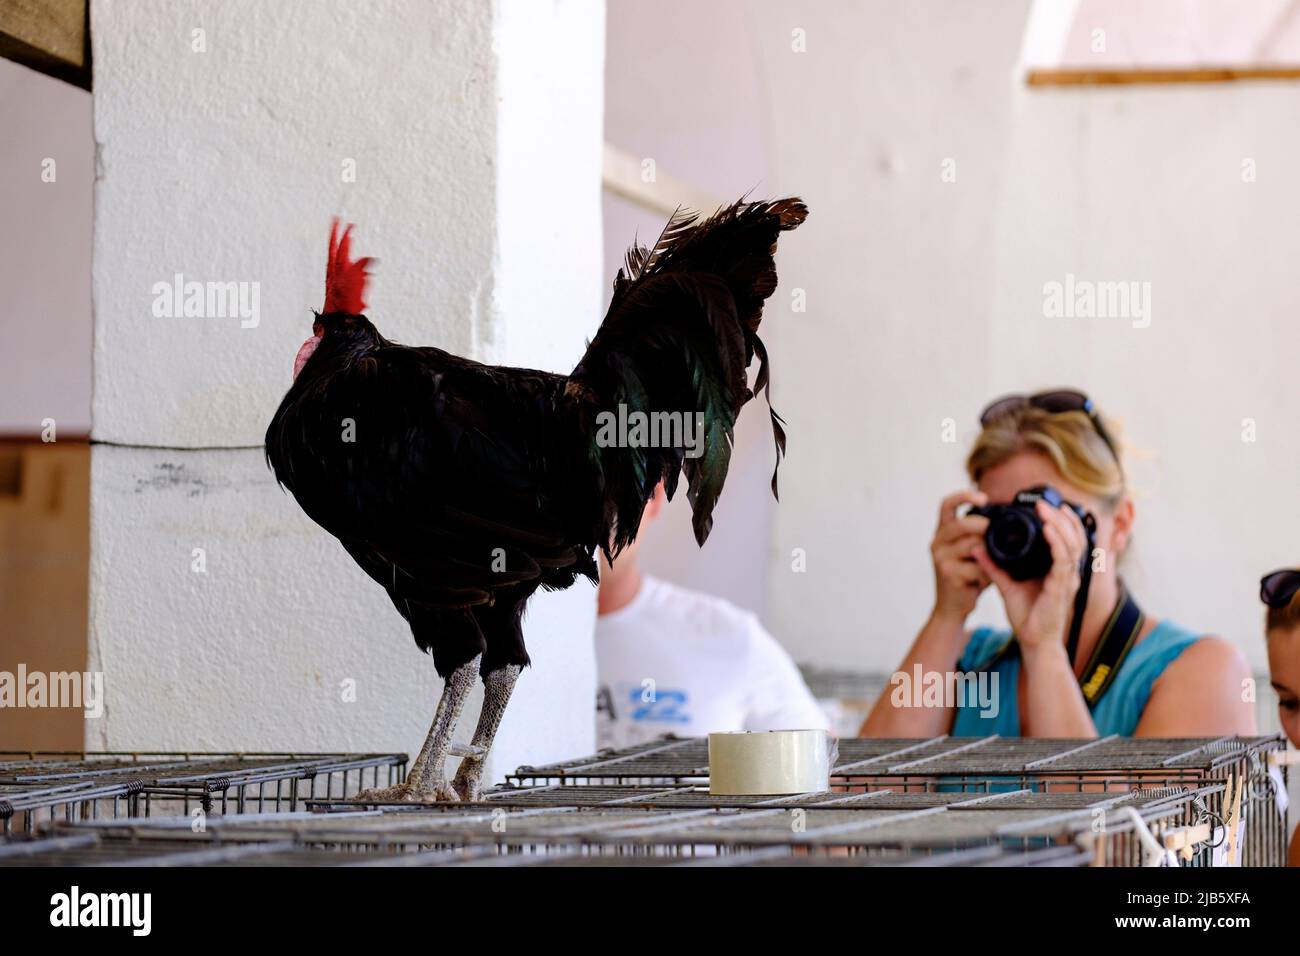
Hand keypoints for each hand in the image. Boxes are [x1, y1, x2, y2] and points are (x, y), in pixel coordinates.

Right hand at [929, 489, 991, 621]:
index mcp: (942, 532)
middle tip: (1000, 534)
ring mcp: (941, 559)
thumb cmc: (968, 577)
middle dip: (984, 526)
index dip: (964, 496)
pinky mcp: (949, 575)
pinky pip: (977, 567)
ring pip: (971, 545)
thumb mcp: (972, 551)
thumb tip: (1011, 519)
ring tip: (999, 560)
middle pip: (960, 524)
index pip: (947, 505)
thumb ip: (983, 536)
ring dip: (990, 552)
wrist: (951, 607)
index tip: (984, 498)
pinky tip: (992, 577)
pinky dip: (989, 571)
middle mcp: (937, 542)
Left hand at [973, 499, 1086, 655]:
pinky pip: (1063, 561)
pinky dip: (1057, 543)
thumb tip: (977, 548)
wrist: (1034, 642)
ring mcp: (1068, 580)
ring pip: (1072, 544)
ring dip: (1060, 524)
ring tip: (1047, 510)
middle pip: (1075, 537)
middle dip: (1062, 517)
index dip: (1062, 521)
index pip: (1068, 539)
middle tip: (1045, 503)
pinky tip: (1049, 530)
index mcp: (1059, 569)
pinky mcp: (1062, 588)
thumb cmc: (1027, 616)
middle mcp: (1068, 572)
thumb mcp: (1007, 585)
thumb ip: (995, 566)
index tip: (1047, 505)